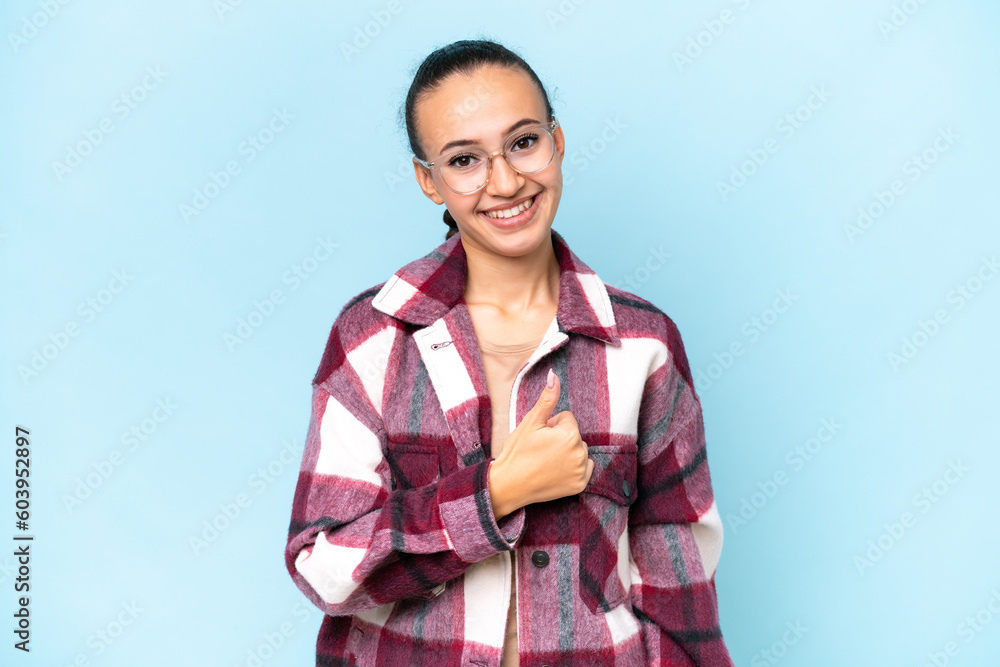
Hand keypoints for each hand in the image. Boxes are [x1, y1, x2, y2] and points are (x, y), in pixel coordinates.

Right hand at [489, 369, 592, 518]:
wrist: (509, 484)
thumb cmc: (517, 451)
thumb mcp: (531, 422)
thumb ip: (547, 398)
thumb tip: (554, 375)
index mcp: (570, 435)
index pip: (567, 419)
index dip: (550, 426)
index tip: (539, 437)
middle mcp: (580, 453)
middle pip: (574, 435)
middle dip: (560, 438)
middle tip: (540, 449)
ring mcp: (581, 471)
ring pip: (578, 450)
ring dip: (567, 452)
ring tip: (546, 460)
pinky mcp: (579, 485)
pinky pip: (584, 468)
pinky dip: (574, 469)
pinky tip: (556, 471)